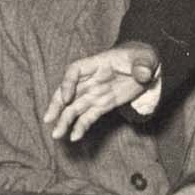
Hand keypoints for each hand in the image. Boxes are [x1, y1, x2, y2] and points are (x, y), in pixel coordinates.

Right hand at [43, 42, 160, 141]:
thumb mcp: (145, 58)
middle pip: (68, 91)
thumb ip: (142, 66)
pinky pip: (89, 116)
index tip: (66, 98)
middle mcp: (91, 80)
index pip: (75, 71)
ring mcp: (95, 93)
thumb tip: (143, 74)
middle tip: (48, 118)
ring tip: (57, 134)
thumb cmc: (141, 57)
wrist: (146, 67)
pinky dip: (81, 126)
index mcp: (97, 64)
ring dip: (64, 120)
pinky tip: (75, 137)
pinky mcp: (103, 105)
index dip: (67, 84)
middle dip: (57, 104)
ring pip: (75, 106)